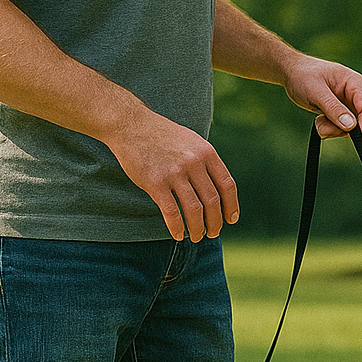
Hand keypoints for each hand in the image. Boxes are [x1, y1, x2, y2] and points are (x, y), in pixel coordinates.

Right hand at [103, 105, 238, 241]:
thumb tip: (219, 189)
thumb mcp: (191, 141)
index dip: (231, 206)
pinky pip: (171, 212)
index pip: (227, 186)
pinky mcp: (155, 182)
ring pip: (195, 210)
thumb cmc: (162, 135)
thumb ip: (205, 161)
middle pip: (213, 201)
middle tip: (212, 233)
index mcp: (206, 153)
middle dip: (215, 222)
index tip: (231, 219)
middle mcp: (194, 162)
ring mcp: (175, 172)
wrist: (130, 123)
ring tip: (196, 237)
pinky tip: (178, 235)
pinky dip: (177, 227)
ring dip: (198, 229)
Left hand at [281, 54, 361, 138]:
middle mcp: (356, 93)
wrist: (292, 72)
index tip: (348, 135)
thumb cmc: (303, 75)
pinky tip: (319, 121)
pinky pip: (342, 127)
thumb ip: (333, 108)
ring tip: (317, 122)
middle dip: (342, 129)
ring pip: (351, 127)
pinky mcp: (342, 111)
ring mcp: (349, 103)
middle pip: (360, 121)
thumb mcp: (315, 92)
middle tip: (322, 129)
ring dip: (333, 130)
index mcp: (355, 82)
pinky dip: (330, 129)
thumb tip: (351, 126)